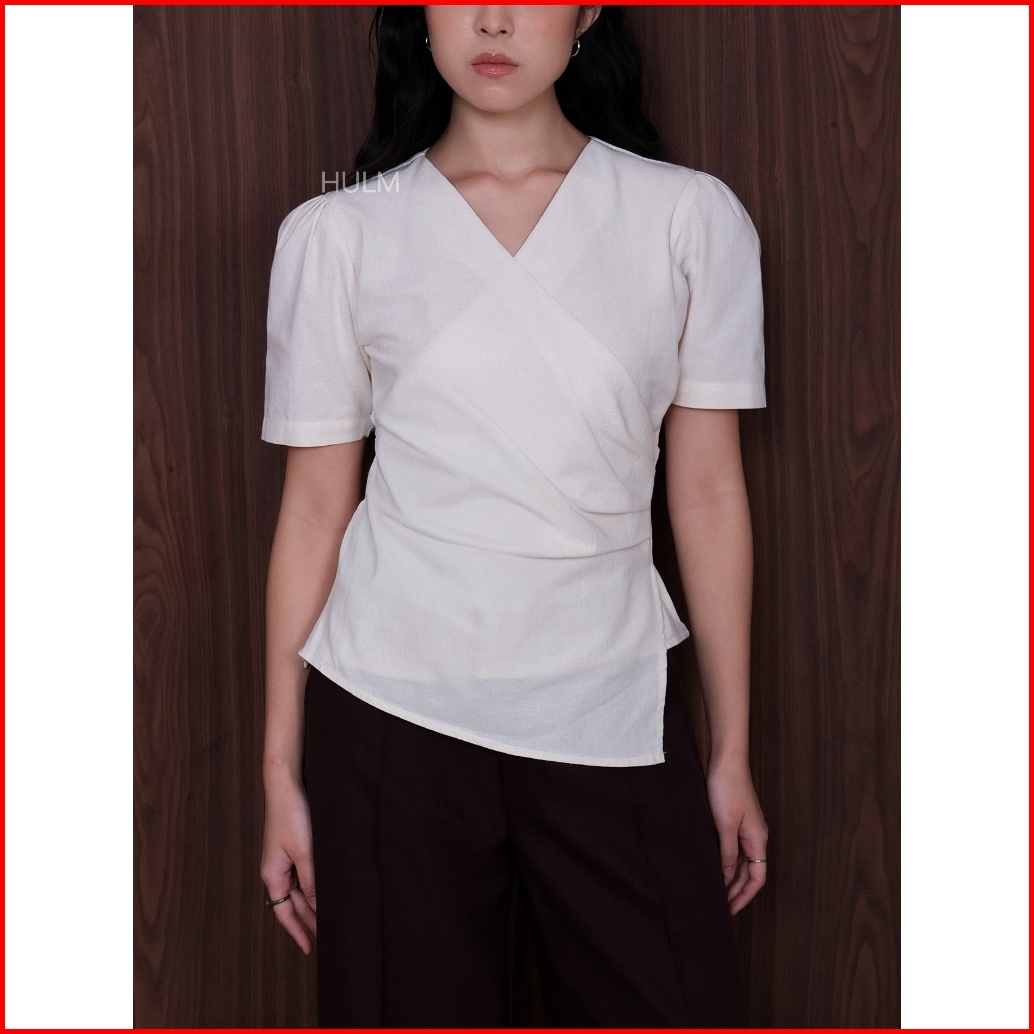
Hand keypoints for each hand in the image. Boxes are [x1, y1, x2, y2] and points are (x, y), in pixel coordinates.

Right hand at [260, 777, 317, 952]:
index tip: (311, 949)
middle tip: (330, 936)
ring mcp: (285, 858)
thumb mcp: (305, 852)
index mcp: (273, 874)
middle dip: (309, 919)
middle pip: (293, 903)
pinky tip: (328, 887)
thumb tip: (317, 904)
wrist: (287, 785)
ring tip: (333, 915)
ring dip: (314, 902)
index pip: (284, 913)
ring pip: (300, 889)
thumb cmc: (292, 815)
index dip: (298, 931)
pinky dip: (315, 885)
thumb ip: (311, 880)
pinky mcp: (294, 846)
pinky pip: (304, 874)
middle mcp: (276, 869)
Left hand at [706, 759, 768, 914]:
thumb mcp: (725, 824)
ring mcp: (746, 829)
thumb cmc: (727, 789)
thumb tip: (727, 877)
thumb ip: (727, 852)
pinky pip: (735, 849)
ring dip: (731, 878)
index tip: (729, 910)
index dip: (744, 896)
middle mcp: (755, 837)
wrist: (726, 761)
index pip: (757, 878)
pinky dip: (727, 862)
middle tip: (719, 907)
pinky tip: (714, 867)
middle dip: (737, 891)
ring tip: (716, 892)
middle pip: (750, 872)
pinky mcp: (736, 821)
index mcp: (758, 839)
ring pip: (742, 862)